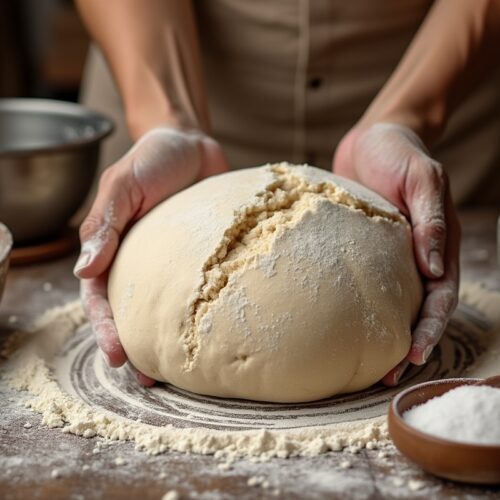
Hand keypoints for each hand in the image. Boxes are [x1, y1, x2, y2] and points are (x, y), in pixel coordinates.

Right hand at [74, 127, 229, 384]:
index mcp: (111, 247)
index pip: (99, 296)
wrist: (192, 143)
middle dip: (135, 345)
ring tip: (179, 370)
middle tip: (147, 378)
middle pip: (130, 310)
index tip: (118, 357)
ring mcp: (171, 261)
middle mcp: (138, 259)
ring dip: (166, 337)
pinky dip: (200, 312)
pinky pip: (198, 288)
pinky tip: (213, 332)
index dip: (105, 328)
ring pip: (163, 306)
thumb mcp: (123, 185)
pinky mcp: (200, 256)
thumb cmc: (152, 158)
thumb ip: (105, 226)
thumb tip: (83, 273)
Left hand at [333, 123, 459, 384]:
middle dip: (407, 344)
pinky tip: (339, 322)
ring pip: (390, 302)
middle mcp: (414, 255)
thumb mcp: (422, 178)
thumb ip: (430, 218)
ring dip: (383, 333)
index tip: (414, 355)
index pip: (439, 296)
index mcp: (435, 244)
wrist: (374, 135)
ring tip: (366, 365)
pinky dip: (358, 305)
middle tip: (388, 375)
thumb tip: (434, 267)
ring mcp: (388, 254)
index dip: (429, 328)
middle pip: (416, 309)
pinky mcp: (362, 247)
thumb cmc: (400, 152)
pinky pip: (363, 281)